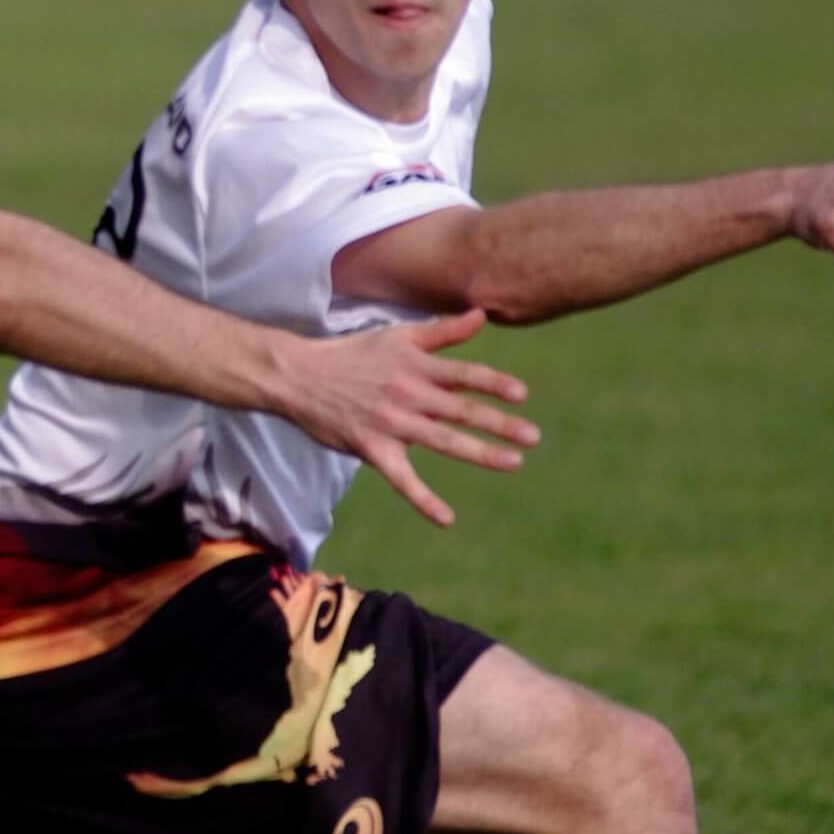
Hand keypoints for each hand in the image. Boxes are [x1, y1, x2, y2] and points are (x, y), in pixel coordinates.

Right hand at [281, 309, 538, 527]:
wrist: (300, 376)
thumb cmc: (352, 354)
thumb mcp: (398, 336)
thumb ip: (443, 331)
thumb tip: (482, 315)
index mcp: (415, 366)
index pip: (462, 374)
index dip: (492, 383)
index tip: (521, 394)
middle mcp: (407, 394)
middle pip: (460, 410)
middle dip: (499, 423)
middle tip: (533, 437)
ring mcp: (391, 423)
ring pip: (442, 441)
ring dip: (480, 453)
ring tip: (513, 462)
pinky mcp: (372, 449)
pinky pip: (402, 479)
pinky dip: (423, 500)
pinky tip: (446, 519)